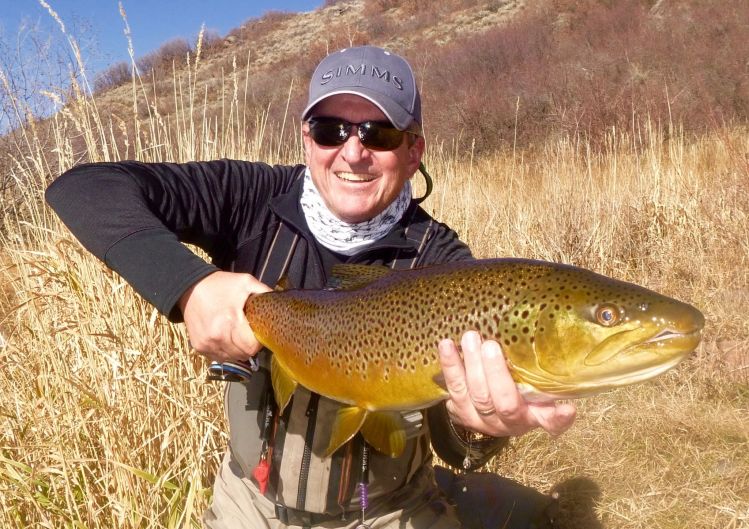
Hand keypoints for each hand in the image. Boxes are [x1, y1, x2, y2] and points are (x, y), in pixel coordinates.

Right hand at [178, 271, 271, 362]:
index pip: (252, 347)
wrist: (189, 288)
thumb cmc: (220, 285)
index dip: (258, 341)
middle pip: (243, 354)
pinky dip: (225, 351)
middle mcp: (217, 336)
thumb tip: (280, 303)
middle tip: (248, 332)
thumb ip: (264, 292)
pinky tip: (226, 337)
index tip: (257, 331)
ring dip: (238, 350)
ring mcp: (207, 344)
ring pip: (232, 358)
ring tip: (236, 334)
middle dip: (249, 346)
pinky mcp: (199, 347)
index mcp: (230, 321)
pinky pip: (219, 357)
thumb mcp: (245, 282)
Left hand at [438, 330, 575, 437]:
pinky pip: (451, 388)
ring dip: (466, 364)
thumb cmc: (520, 399)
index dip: (556, 417)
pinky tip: (446, 345)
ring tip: (467, 338)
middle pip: (496, 401)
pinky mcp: (457, 410)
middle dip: (493, 372)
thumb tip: (568, 402)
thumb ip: (549, 396)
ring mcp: (477, 419)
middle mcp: (503, 423)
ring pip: (468, 393)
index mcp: (529, 419)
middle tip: (490, 345)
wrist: (491, 416)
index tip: (567, 409)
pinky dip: (448, 366)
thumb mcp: (538, 399)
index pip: (545, 420)